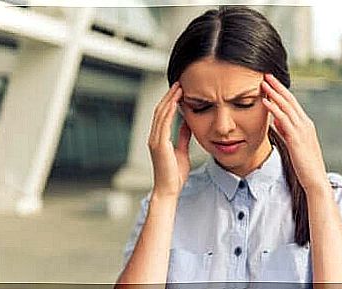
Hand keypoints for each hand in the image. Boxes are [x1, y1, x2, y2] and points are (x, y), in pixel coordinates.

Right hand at [147, 82, 191, 197]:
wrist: (168, 189)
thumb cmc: (174, 175)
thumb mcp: (181, 151)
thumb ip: (183, 137)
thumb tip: (187, 123)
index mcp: (159, 139)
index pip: (163, 115)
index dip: (170, 102)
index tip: (179, 91)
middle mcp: (154, 137)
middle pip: (160, 111)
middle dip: (169, 96)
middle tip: (179, 83)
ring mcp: (155, 140)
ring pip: (161, 114)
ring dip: (170, 99)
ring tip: (179, 87)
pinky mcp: (159, 144)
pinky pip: (164, 123)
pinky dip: (170, 111)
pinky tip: (176, 102)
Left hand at [261, 74, 328, 191]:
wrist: (314, 178)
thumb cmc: (304, 163)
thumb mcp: (293, 143)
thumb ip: (285, 129)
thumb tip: (275, 119)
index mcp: (305, 124)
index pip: (292, 103)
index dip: (281, 91)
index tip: (271, 82)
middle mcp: (305, 123)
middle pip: (290, 100)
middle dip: (278, 86)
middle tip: (266, 75)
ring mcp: (302, 129)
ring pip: (287, 106)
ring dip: (274, 93)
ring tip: (263, 83)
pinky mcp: (296, 138)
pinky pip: (283, 119)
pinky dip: (274, 109)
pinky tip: (265, 101)